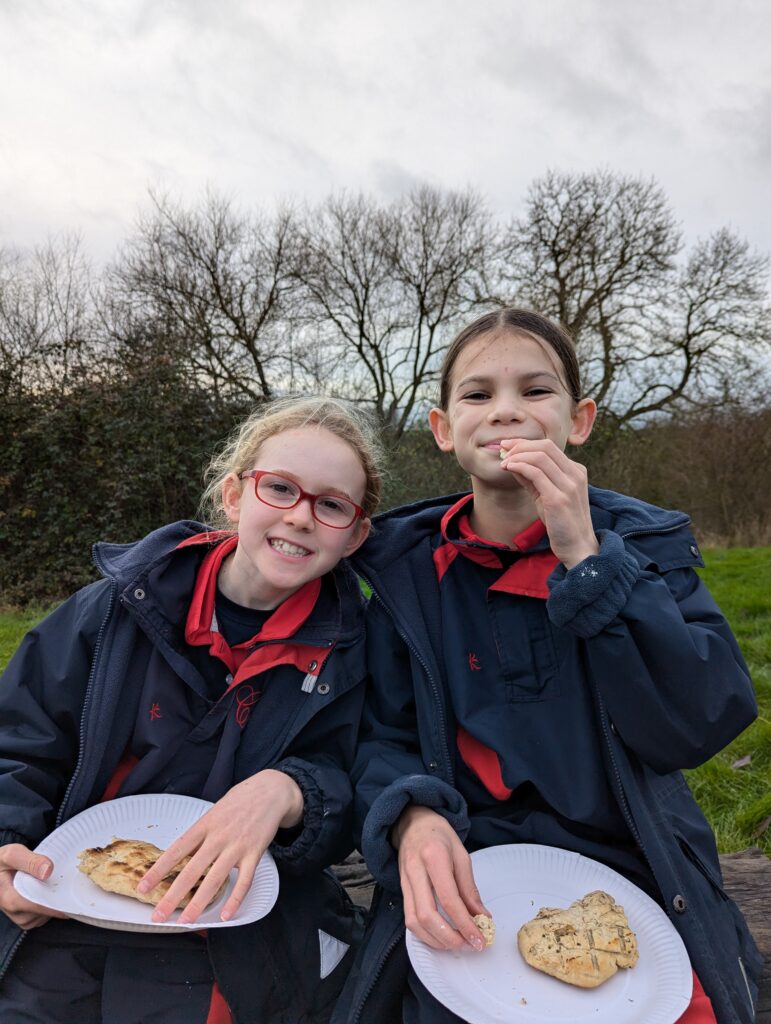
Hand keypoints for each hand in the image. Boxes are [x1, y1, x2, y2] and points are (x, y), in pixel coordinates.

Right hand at [0, 843, 67, 928]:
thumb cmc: (2, 862)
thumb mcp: (13, 854)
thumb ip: (30, 861)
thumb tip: (47, 871)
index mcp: (10, 898)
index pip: (37, 906)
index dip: (56, 905)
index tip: (73, 900)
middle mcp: (15, 912)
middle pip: (44, 912)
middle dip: (60, 900)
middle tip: (74, 886)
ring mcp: (22, 917)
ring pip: (46, 915)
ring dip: (56, 902)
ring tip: (63, 885)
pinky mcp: (28, 917)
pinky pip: (45, 916)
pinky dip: (53, 905)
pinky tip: (56, 891)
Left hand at [138, 769, 303, 923]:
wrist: (270, 790)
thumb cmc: (240, 800)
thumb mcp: (214, 812)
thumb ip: (199, 834)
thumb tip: (180, 855)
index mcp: (205, 825)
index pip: (176, 850)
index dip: (158, 870)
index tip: (143, 887)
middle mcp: (218, 837)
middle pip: (192, 870)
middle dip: (173, 896)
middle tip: (158, 915)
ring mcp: (237, 846)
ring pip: (215, 879)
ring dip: (199, 903)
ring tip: (186, 921)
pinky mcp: (255, 853)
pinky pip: (244, 881)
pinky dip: (235, 900)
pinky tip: (226, 915)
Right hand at [392, 806, 488, 950]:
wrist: (413, 823)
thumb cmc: (440, 836)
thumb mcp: (462, 855)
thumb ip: (470, 888)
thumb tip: (482, 918)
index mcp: (434, 856)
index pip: (448, 898)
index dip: (464, 924)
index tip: (479, 939)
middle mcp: (415, 870)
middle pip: (427, 915)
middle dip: (449, 937)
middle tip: (469, 945)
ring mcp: (404, 881)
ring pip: (414, 922)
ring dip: (436, 940)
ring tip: (457, 944)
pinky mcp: (401, 890)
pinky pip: (409, 919)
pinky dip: (425, 934)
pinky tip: (441, 937)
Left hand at [499, 439, 598, 567]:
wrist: (577, 547)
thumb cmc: (561, 522)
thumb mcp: (545, 495)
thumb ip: (532, 479)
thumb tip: (513, 462)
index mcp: (576, 471)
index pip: (549, 446)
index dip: (526, 442)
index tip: (508, 445)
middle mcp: (575, 475)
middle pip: (545, 447)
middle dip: (520, 445)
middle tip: (503, 451)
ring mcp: (569, 486)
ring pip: (540, 457)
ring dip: (517, 456)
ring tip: (504, 463)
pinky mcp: (558, 499)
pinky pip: (536, 473)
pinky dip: (520, 467)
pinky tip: (509, 469)